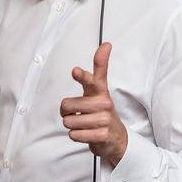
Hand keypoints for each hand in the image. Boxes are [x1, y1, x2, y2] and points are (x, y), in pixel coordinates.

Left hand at [60, 42, 127, 166]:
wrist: (115, 137)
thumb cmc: (103, 110)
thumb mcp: (101, 88)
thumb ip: (100, 67)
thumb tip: (106, 45)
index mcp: (100, 91)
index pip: (91, 80)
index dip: (82, 76)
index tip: (76, 70)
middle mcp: (103, 104)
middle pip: (66, 105)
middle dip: (67, 112)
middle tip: (79, 113)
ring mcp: (103, 120)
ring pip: (68, 121)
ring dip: (72, 125)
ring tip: (85, 124)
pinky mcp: (101, 135)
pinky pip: (73, 134)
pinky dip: (76, 135)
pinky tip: (87, 133)